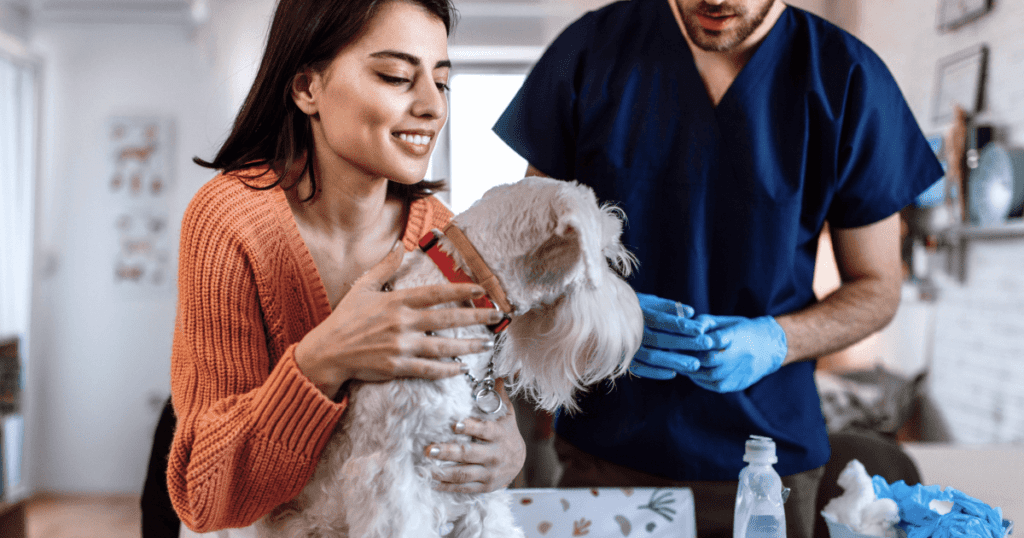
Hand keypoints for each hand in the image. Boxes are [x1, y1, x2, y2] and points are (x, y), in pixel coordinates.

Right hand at [295, 243, 506, 397]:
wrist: (327, 352)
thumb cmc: (345, 319)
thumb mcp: (362, 287)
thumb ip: (384, 267)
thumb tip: (400, 246)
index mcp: (396, 301)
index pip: (436, 293)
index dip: (461, 290)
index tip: (481, 289)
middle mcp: (402, 322)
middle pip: (447, 318)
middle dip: (476, 317)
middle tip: (497, 317)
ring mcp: (400, 346)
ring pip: (443, 346)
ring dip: (468, 345)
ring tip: (487, 344)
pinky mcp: (397, 366)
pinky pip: (428, 369)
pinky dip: (446, 370)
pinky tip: (461, 368)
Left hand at [425, 379, 525, 493]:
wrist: (520, 462)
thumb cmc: (507, 433)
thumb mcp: (507, 414)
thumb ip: (498, 396)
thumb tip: (495, 375)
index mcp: (498, 434)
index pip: (484, 430)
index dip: (470, 428)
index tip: (454, 425)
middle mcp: (494, 454)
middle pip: (469, 454)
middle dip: (448, 452)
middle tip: (429, 449)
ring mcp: (489, 472)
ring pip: (465, 473)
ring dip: (444, 472)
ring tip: (426, 467)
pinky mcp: (484, 486)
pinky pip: (465, 488)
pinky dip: (448, 487)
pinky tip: (433, 483)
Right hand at [629, 292, 715, 379]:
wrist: (603, 318)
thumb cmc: (633, 308)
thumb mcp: (648, 302)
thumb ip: (668, 307)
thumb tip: (691, 312)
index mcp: (638, 314)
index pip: (662, 320)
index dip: (682, 325)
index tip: (701, 329)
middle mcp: (632, 331)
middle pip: (660, 340)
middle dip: (685, 343)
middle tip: (707, 345)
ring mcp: (626, 347)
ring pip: (652, 356)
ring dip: (674, 361)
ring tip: (695, 365)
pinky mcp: (623, 360)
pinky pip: (640, 369)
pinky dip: (656, 372)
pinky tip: (674, 373)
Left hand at [685, 315, 787, 392]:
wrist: (770, 350)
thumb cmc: (742, 331)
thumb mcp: (727, 321)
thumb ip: (706, 322)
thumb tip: (684, 325)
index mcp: (737, 335)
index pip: (712, 339)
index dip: (693, 340)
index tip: (677, 338)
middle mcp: (739, 355)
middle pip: (707, 358)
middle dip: (688, 356)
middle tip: (672, 352)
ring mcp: (738, 372)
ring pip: (708, 374)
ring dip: (690, 370)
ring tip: (678, 363)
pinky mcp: (736, 384)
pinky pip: (712, 385)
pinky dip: (699, 380)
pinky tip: (691, 373)